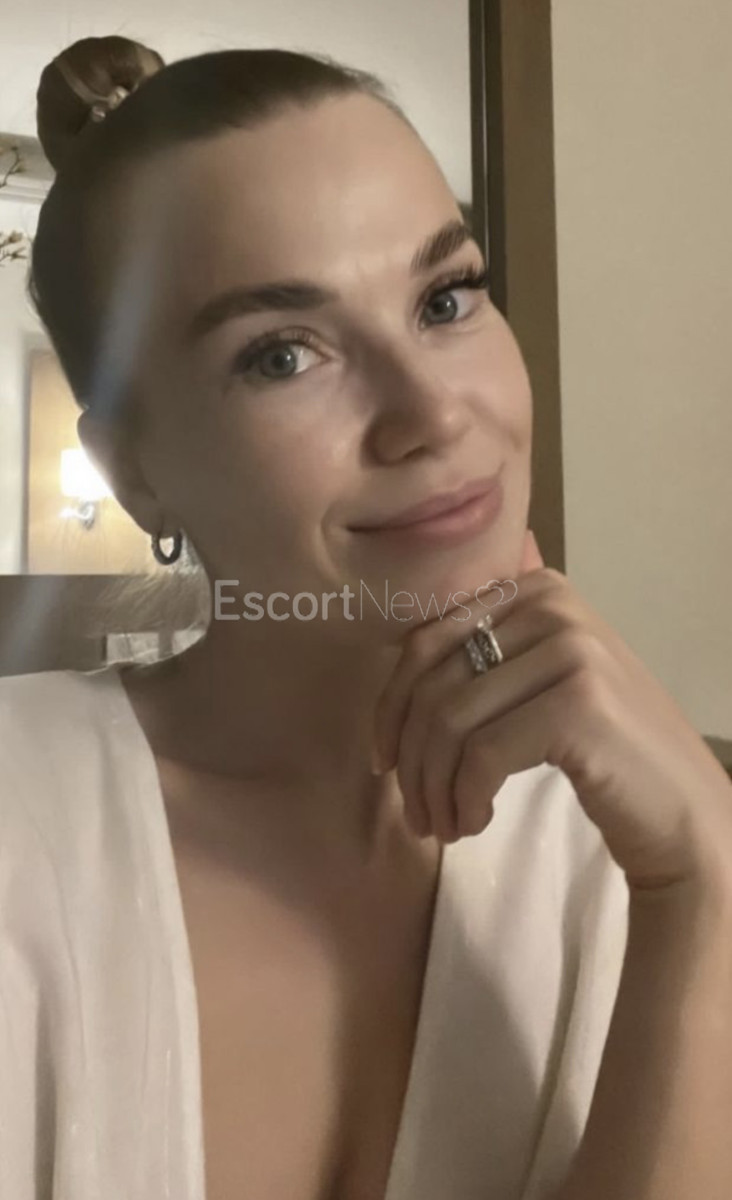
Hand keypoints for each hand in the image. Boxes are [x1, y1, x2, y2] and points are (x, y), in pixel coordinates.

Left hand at [372, 531, 731, 893]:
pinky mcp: (579, 705)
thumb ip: (482, 661)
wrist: (683, 808)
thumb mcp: (539, 685)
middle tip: (415, 813)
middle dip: (409, 758)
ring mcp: (570, 651)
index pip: (426, 642)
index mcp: (535, 590)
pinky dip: (465, 798)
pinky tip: (473, 822)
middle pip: (432, 683)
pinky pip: (482, 755)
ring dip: (433, 788)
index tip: (383, 763)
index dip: (390, 708)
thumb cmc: (604, 752)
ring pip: (449, 722)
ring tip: (443, 826)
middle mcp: (552, 606)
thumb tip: (391, 687)